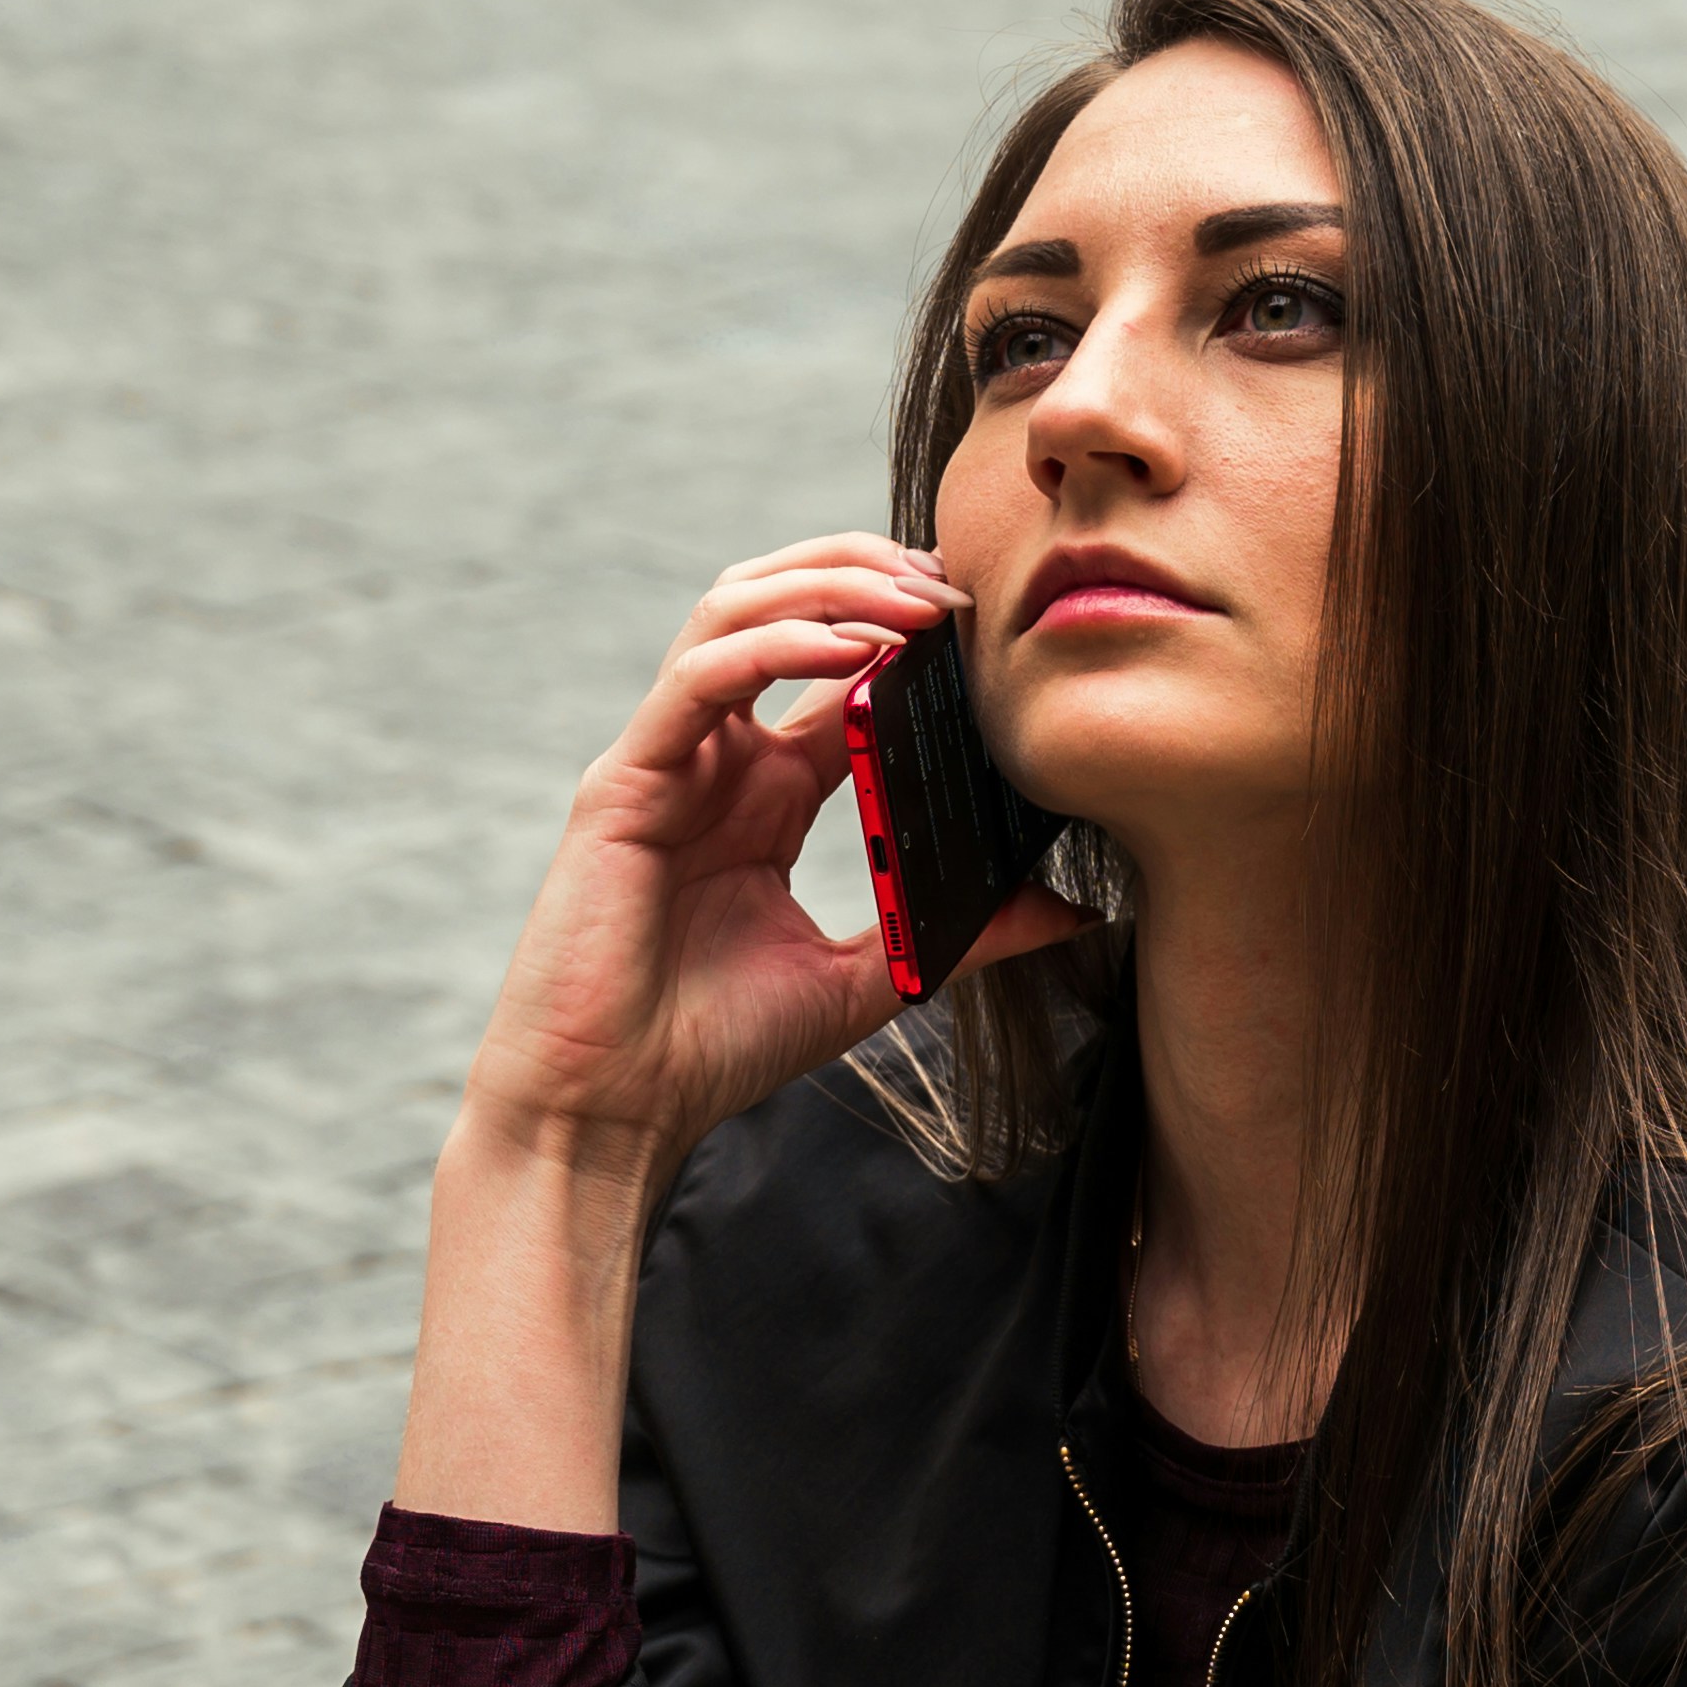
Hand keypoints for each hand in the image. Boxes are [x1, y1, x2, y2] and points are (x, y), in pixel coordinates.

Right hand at [452, 535, 1067, 1182]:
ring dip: (829, 589)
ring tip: (914, 602)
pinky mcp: (626, 785)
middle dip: (867, 574)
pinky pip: (701, 680)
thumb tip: (1072, 910)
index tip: (987, 620)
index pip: (836, 664)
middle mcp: (717, 759)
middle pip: (780, 604)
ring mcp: (669, 762)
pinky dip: (775, 646)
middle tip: (958, 587)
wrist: (614, 1112)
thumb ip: (963, 934)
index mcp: (769, 791)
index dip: (905, 623)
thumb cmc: (715, 1049)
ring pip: (734, 611)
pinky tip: (849, 653)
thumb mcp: (870, 978)